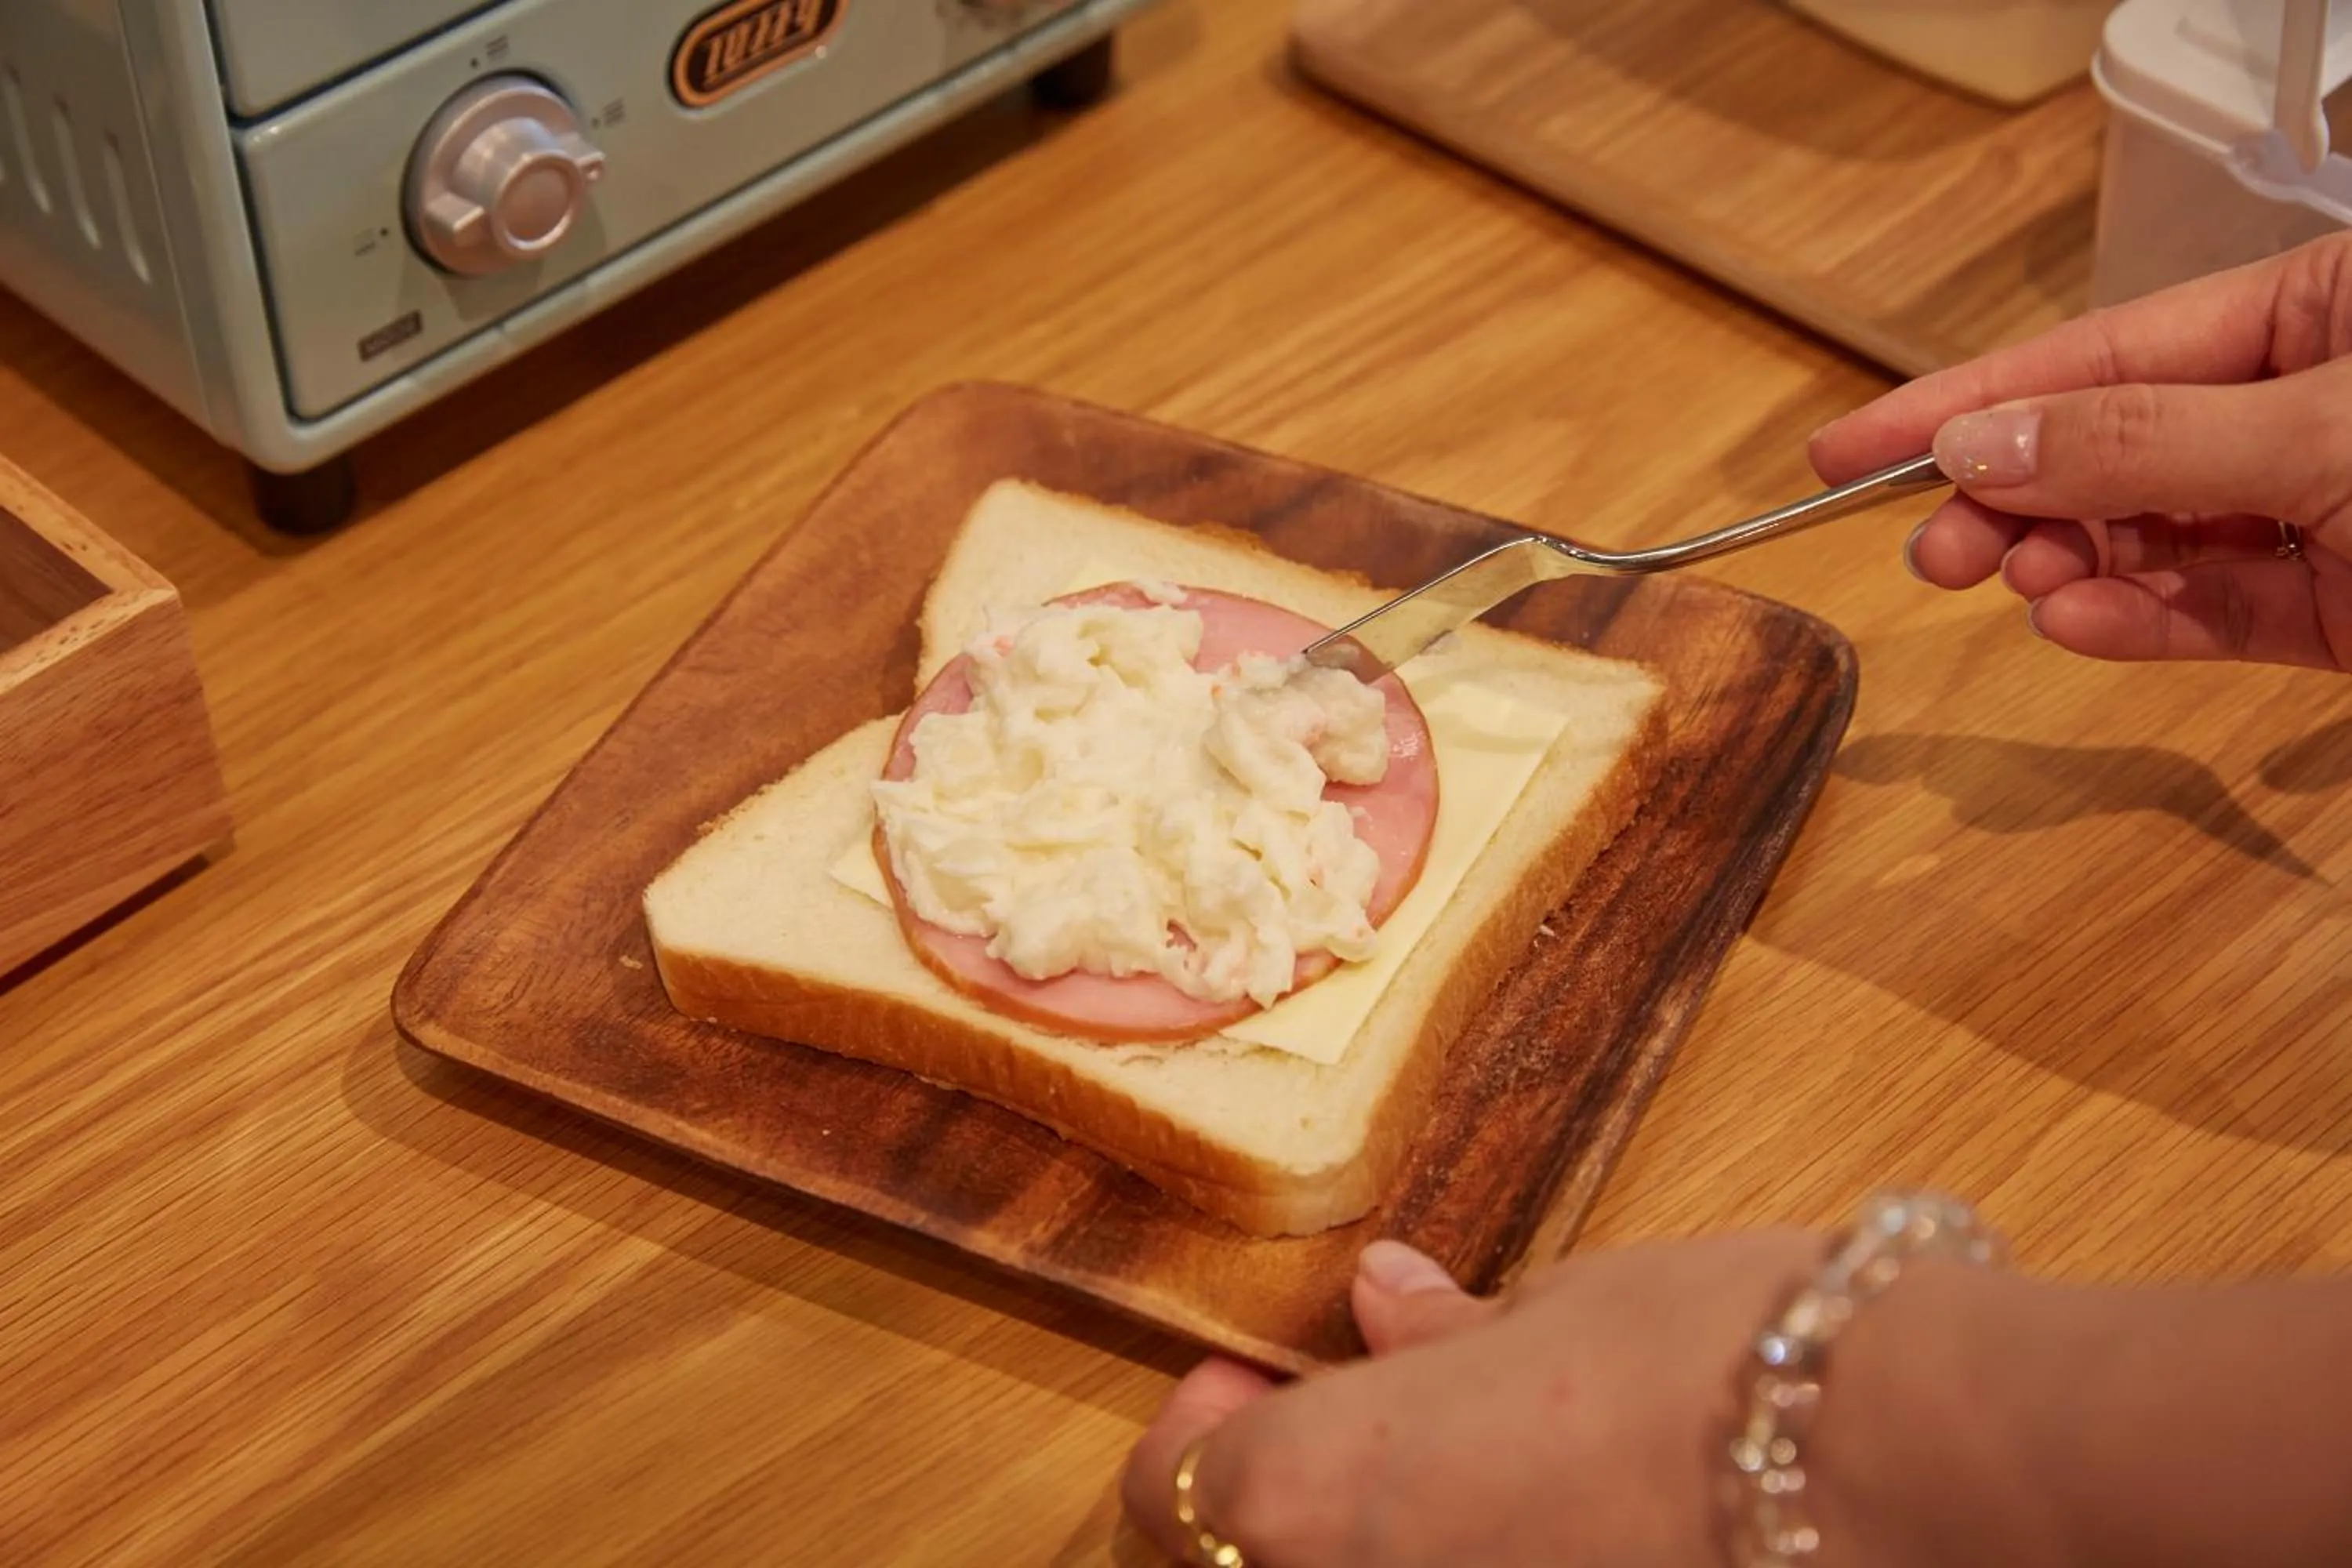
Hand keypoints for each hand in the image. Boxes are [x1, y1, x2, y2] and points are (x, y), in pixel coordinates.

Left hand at [1119, 1231, 1830, 1566]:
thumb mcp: (1556, 1312)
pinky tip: (1571, 1529)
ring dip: (1403, 1544)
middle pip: (1264, 1562)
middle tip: (1386, 1433)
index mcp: (1318, 1497)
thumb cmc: (1711, 1359)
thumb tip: (1387, 1309)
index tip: (1265, 1381)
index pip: (1179, 1486)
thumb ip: (1445, 1336)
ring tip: (1492, 1480)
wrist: (1900, 1464)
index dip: (1212, 1424)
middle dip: (1300, 1507)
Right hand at [1811, 233, 2351, 667]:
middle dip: (2012, 500)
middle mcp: (2305, 400)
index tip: (1848, 449)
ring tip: (2013, 584)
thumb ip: (2148, 439)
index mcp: (2319, 307)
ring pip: (2157, 534)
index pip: (2102, 352)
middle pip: (2114, 445)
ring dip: (2068, 564)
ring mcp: (2327, 508)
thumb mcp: (2324, 433)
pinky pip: (2218, 609)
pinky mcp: (2344, 605)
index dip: (1968, 401)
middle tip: (1931, 552)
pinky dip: (2142, 622)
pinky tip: (2075, 624)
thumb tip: (1982, 445)